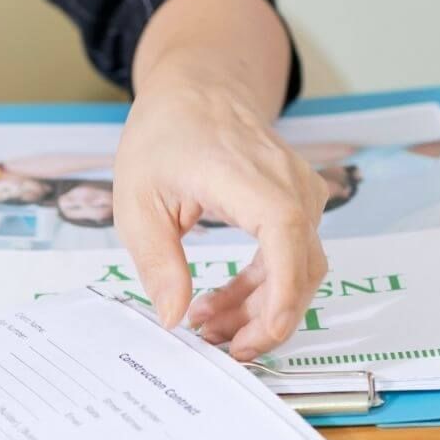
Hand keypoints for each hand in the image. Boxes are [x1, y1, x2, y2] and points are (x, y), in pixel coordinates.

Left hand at [113, 70, 328, 362]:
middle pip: (301, 266)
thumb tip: (173, 318)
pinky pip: (290, 256)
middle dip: (266, 320)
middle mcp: (288, 183)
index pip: (285, 238)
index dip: (281, 295)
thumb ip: (158, 263)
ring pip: (299, 268)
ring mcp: (299, 193)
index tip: (260, 337)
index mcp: (247, 177)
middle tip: (220, 349)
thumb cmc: (162, 137)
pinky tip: (218, 304)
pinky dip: (262, 287)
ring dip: (260, 308)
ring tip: (208, 328)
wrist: (195, 90)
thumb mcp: (137, 204)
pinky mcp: (296, 204)